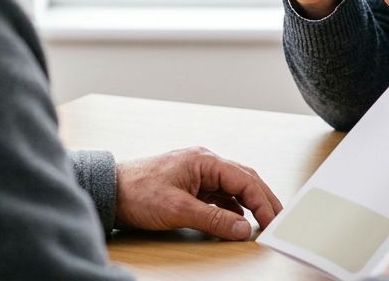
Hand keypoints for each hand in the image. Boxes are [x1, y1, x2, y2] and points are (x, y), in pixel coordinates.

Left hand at [114, 147, 282, 239]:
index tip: (273, 221)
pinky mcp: (191, 184)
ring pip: (233, 187)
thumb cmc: (138, 192)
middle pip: (244, 180)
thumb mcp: (178, 209)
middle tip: (278, 220)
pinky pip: (219, 194)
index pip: (244, 179)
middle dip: (263, 200)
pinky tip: (235, 220)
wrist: (110, 190)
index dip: (262, 201)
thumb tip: (243, 229)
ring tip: (262, 221)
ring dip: (248, 204)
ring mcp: (198, 173)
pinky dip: (231, 207)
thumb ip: (213, 219)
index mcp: (204, 160)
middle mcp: (204, 163)